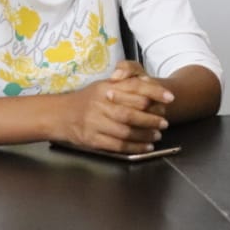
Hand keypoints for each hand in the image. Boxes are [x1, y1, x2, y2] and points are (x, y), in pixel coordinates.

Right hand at [57, 64, 174, 152]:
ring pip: (126, 131)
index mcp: (106, 87)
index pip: (135, 87)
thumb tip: (148, 81)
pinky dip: (134, 147)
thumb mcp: (104, 84)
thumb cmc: (88, 99)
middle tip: (165, 122)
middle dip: (152, 118)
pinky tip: (146, 147)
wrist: (59, 114)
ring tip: (157, 135)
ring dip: (145, 134)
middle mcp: (100, 104)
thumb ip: (125, 82)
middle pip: (132, 112)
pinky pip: (117, 145)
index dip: (155, 92)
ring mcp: (95, 122)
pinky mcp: (91, 138)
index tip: (170, 98)